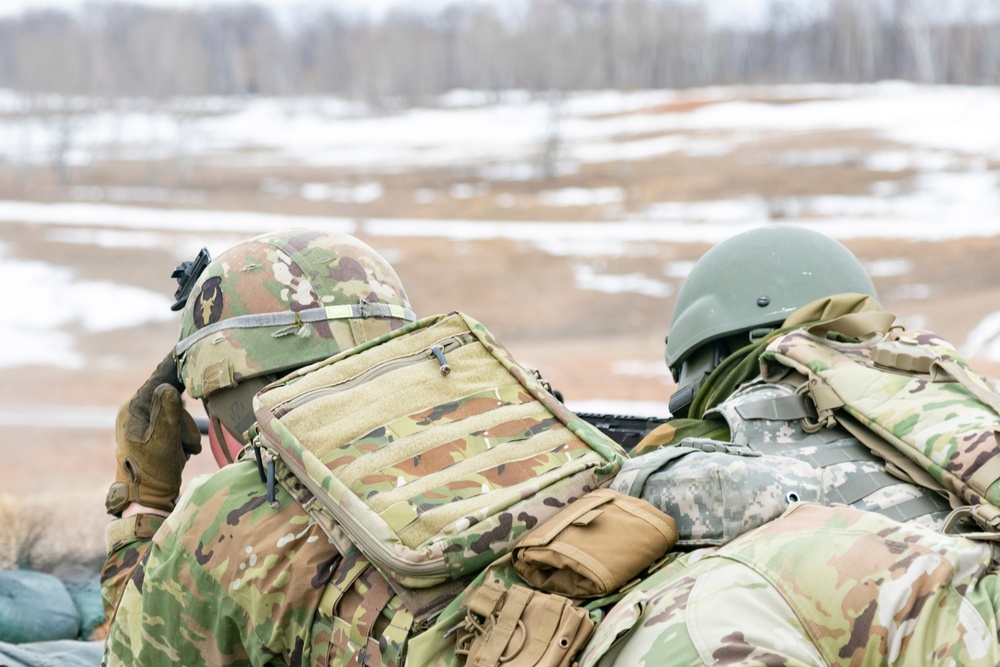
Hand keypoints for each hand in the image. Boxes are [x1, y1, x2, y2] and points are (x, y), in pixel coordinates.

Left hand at [105, 353, 201, 515]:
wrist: (147, 501)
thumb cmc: (152, 472)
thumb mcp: (163, 440)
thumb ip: (167, 411)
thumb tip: (169, 386)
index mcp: (133, 409)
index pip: (158, 379)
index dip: (173, 363)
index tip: (184, 344)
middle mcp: (137, 413)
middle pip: (172, 398)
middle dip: (183, 421)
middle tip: (182, 444)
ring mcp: (147, 424)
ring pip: (179, 414)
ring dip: (185, 433)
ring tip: (181, 453)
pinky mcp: (156, 434)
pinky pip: (178, 426)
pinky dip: (183, 439)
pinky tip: (179, 454)